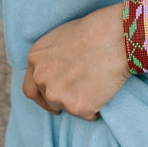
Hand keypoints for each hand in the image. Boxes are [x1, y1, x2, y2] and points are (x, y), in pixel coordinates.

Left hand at [23, 4, 127, 118]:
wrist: (117, 37)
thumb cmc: (95, 31)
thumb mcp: (60, 38)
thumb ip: (50, 57)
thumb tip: (54, 71)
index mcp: (34, 59)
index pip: (30, 88)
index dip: (42, 96)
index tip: (53, 98)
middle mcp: (40, 78)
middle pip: (47, 101)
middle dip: (61, 100)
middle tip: (80, 93)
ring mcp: (57, 94)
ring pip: (67, 108)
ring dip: (80, 102)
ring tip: (97, 83)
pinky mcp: (77, 107)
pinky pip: (88, 114)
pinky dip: (96, 108)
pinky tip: (105, 89)